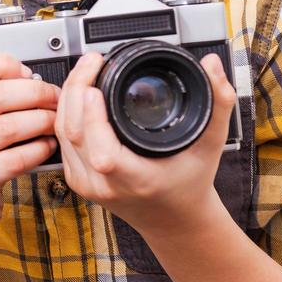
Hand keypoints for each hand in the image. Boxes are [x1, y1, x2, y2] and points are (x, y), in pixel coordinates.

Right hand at [0, 50, 62, 248]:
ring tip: (55, 120)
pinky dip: (40, 149)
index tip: (24, 72)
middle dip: (35, 92)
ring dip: (42, 120)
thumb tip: (29, 77)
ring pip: (9, 126)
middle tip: (55, 96)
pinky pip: (17, 158)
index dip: (1, 63)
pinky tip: (48, 145)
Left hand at [54, 50, 236, 235]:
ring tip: (86, 69)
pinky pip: (62, 141)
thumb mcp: (211, 144)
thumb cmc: (191, 183)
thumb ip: (218, 103)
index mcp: (136, 179)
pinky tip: (77, 92)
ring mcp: (87, 184)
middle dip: (77, 90)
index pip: (103, 152)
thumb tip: (212, 64)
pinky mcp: (77, 179)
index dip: (93, 117)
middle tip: (92, 61)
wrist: (175, 219)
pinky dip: (66, 112)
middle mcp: (105, 184)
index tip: (96, 86)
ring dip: (69, 97)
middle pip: (73, 134)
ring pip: (62, 134)